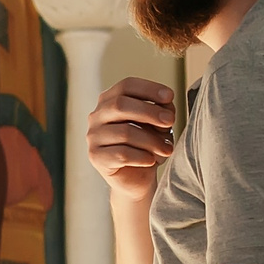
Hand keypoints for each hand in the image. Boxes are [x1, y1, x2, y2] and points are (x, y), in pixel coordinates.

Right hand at [87, 76, 175, 202]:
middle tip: (171, 122)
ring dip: (151, 140)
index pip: (126, 86)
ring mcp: (93, 136)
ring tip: (167, 149)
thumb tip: (166, 108)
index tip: (170, 96)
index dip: (149, 88)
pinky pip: (122, 154)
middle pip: (120, 104)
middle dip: (150, 112)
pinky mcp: (95, 157)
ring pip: (124, 132)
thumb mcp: (157, 125)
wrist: (136, 178)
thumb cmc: (147, 145)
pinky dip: (142, 157)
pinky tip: (151, 161)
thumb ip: (161, 113)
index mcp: (110, 101)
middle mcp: (96, 116)